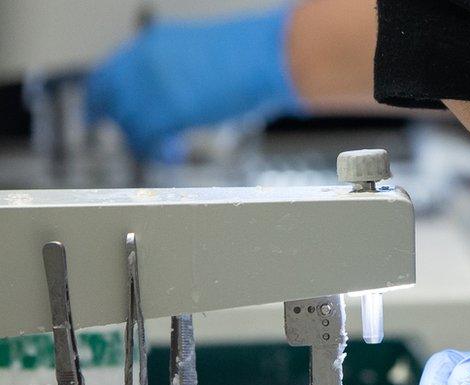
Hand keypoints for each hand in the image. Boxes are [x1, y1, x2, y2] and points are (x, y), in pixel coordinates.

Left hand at [86, 6, 304, 159]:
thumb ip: (180, 73)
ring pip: (127, 123)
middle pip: (106, 96)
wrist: (270, 55)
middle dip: (107, 120)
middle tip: (115, 138)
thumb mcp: (203, 54)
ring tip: (168, 151)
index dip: (103, 95)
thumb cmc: (254, 55)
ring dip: (144, 142)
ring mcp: (152, 86)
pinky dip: (158, 154)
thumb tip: (180, 96)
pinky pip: (146, 141)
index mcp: (153, 44)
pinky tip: (174, 156)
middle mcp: (144, 62)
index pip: (111, 71)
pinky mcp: (167, 112)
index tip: (101, 111)